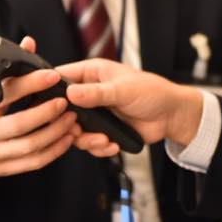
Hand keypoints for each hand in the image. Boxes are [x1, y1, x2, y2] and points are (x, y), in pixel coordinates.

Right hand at [0, 37, 77, 221]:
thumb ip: (8, 70)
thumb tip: (29, 42)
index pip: (6, 94)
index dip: (31, 83)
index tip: (53, 75)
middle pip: (19, 124)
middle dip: (46, 113)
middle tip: (66, 101)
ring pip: (29, 147)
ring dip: (55, 133)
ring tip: (71, 119)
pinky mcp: (1, 169)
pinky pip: (32, 163)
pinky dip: (53, 151)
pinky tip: (66, 138)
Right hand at [59, 59, 202, 157]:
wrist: (170, 116)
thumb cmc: (152, 92)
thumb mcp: (124, 90)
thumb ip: (97, 93)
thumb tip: (71, 93)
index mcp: (91, 73)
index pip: (60, 77)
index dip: (50, 90)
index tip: (50, 105)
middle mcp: (88, 93)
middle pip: (62, 109)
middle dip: (68, 123)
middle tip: (76, 129)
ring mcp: (94, 114)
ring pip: (72, 130)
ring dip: (86, 139)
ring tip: (103, 140)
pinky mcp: (101, 131)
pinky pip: (88, 143)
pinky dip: (99, 147)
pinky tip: (113, 145)